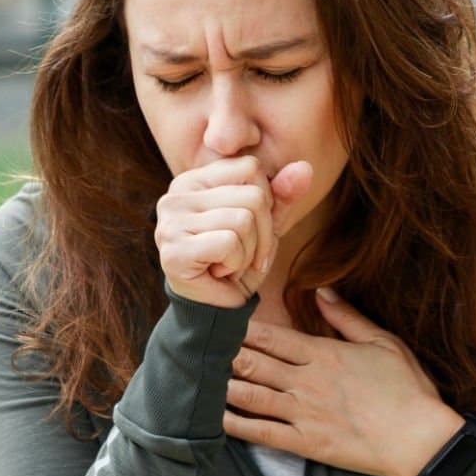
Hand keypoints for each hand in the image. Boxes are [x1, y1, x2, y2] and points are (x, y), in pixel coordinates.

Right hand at [154, 152, 313, 308]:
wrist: (216, 309)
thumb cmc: (238, 262)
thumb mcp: (266, 225)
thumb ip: (282, 196)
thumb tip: (305, 167)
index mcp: (195, 179)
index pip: (251, 167)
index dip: (266, 201)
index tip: (253, 229)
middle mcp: (176, 194)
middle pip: (252, 195)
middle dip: (263, 233)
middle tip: (245, 255)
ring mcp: (170, 221)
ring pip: (243, 220)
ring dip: (249, 252)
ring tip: (230, 263)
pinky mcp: (173, 250)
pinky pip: (230, 243)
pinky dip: (236, 264)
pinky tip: (219, 272)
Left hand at [224, 286, 467, 475]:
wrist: (421, 440)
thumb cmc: (408, 390)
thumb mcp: (383, 342)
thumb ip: (348, 317)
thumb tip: (322, 292)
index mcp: (324, 354)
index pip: (271, 337)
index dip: (240, 329)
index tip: (220, 321)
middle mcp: (307, 381)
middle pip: (253, 363)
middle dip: (223, 355)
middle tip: (200, 348)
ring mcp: (304, 414)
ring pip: (250, 396)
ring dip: (223, 386)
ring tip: (200, 379)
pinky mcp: (307, 443)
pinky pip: (262, 433)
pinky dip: (236, 425)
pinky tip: (216, 418)